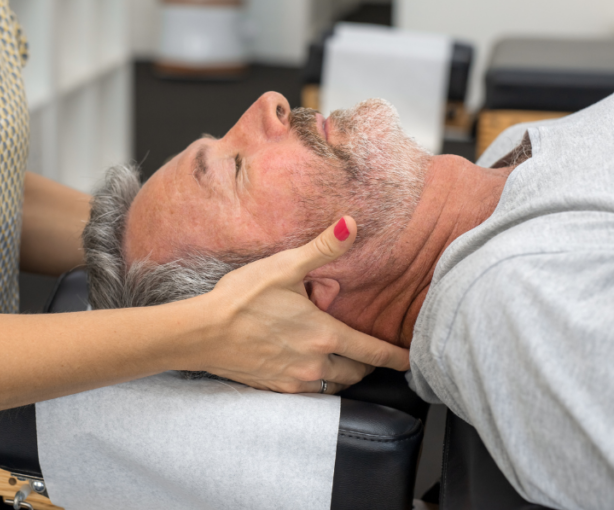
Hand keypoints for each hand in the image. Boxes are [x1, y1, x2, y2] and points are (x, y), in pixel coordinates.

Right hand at [198, 216, 409, 393]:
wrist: (202, 333)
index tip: (412, 361)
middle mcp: (315, 362)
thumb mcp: (284, 266)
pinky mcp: (275, 388)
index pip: (373, 352)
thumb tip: (351, 223)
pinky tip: (310, 368)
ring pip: (334, 384)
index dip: (396, 358)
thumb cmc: (241, 298)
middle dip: (369, 365)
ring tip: (345, 361)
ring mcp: (295, 379)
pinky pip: (309, 391)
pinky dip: (319, 381)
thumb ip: (323, 248)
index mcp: (324, 335)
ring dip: (345, 374)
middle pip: (357, 372)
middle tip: (374, 355)